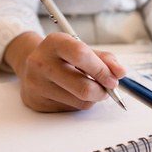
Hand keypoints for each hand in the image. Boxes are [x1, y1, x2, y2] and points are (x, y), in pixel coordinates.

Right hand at [4, 32, 125, 111]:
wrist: (32, 65)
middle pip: (83, 87)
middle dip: (103, 91)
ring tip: (89, 87)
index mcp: (54, 42)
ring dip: (93, 98)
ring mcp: (36, 84)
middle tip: (109, 88)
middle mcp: (41, 62)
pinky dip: (80, 103)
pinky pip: (71, 109)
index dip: (102, 70)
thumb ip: (104, 59)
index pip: (82, 56)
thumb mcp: (82, 48)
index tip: (114, 79)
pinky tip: (72, 92)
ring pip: (81, 102)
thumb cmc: (62, 56)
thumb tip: (119, 73)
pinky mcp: (36, 102)